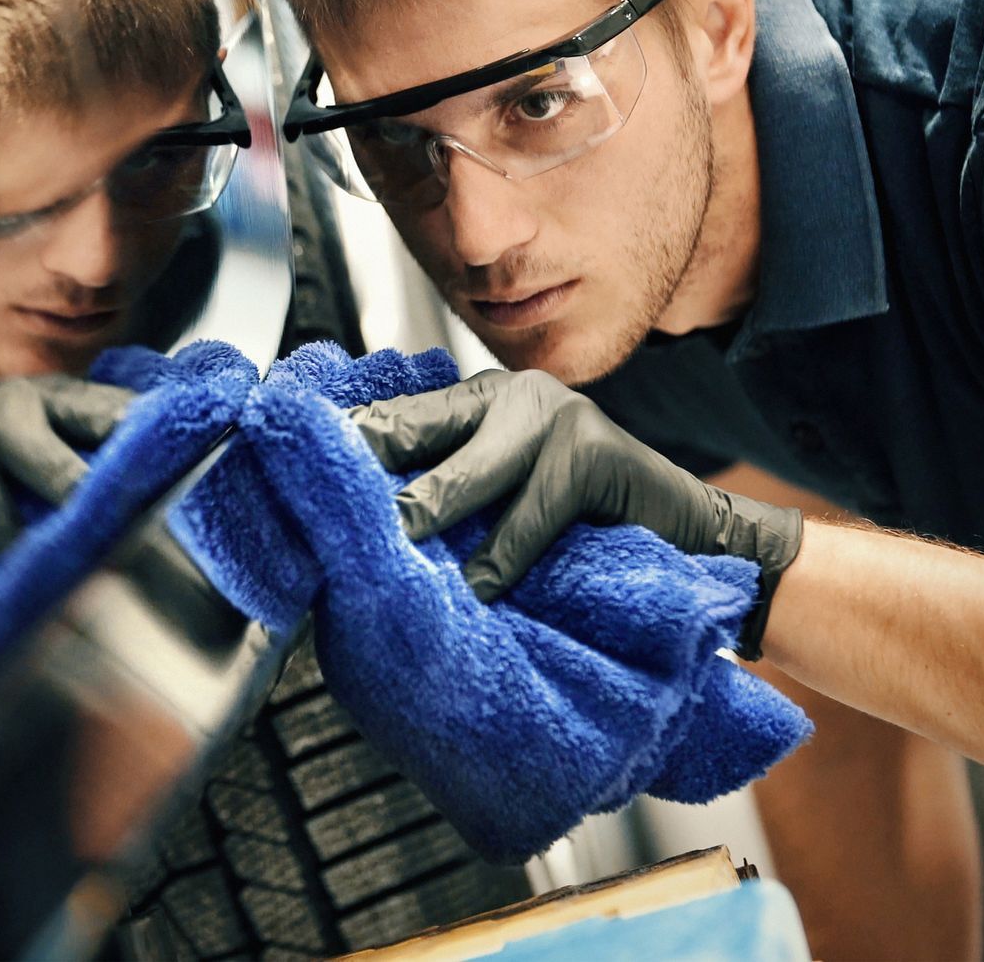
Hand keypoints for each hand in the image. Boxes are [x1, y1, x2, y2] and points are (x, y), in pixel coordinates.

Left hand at [349, 369, 801, 656]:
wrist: (693, 535)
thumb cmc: (587, 525)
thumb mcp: (503, 503)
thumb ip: (448, 503)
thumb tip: (362, 536)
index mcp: (478, 402)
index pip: (394, 418)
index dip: (344, 445)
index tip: (290, 467)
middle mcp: (510, 396)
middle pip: (417, 432)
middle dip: (367, 473)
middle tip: (321, 508)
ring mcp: (556, 417)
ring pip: (470, 471)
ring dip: (424, 512)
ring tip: (388, 545)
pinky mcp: (594, 453)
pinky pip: (530, 513)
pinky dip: (501, 557)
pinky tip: (476, 589)